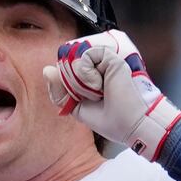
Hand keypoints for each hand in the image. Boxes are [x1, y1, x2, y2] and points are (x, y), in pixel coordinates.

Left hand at [43, 29, 180, 159]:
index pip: (65, 70)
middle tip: (94, 97)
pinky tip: (101, 84)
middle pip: (67, 64)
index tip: (80, 99)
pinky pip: (84, 57)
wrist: (133, 124)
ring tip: (99, 91)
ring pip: (74, 59)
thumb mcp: (77, 108)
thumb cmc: (113, 120)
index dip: (65, 84)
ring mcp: (104, 60)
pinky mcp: (110, 56)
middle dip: (73, 85)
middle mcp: (97, 66)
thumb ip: (59, 91)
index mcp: (91, 76)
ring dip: (81, 80)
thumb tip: (47, 69)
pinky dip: (87, 74)